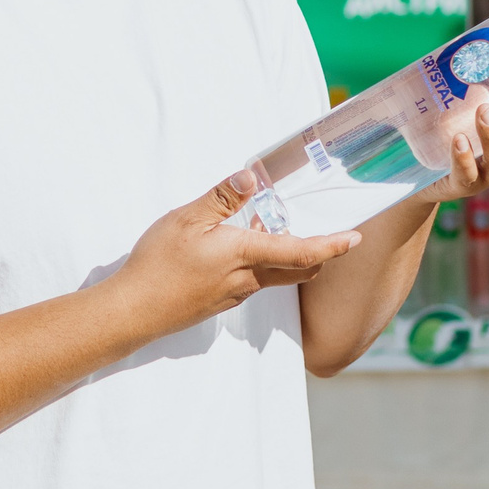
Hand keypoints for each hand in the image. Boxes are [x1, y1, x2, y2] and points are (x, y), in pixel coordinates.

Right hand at [108, 172, 360, 340]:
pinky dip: (264, 263)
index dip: (332, 245)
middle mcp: (248, 279)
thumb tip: (251, 176)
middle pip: (299, 268)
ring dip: (288, 255)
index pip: (301, 251)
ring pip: (277, 275)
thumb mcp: (186, 220)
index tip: (355, 238)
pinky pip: (256, 281)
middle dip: (321, 253)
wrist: (134, 312)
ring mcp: (236, 294)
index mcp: (245, 255)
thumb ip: (221, 198)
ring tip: (278, 226)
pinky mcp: (222, 301)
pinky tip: (243, 245)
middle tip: (334, 234)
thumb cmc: (158, 264)